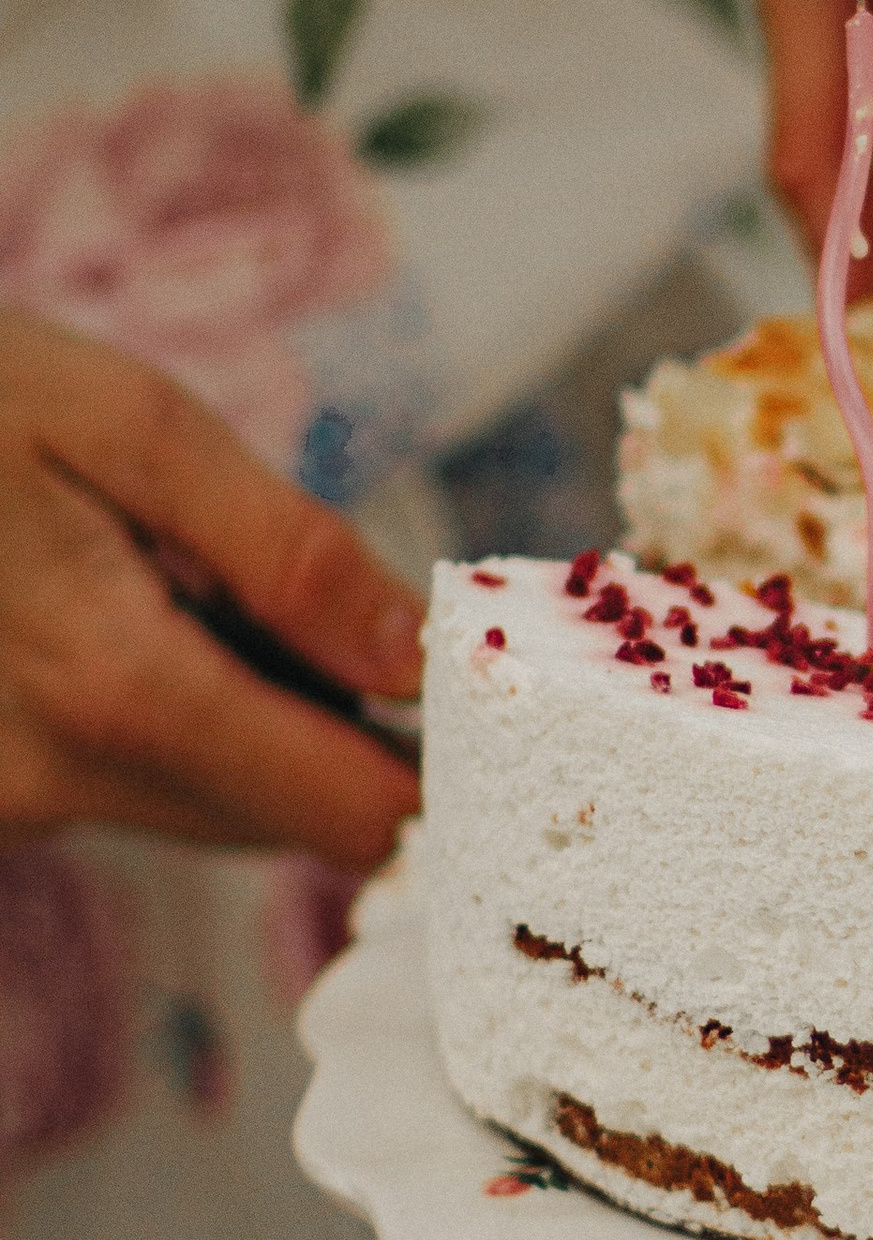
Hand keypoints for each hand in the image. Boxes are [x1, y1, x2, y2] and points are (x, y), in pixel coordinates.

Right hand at [0, 311, 423, 867]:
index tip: (461, 693)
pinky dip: (162, 715)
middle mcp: (51, 779)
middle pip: (284, 814)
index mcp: (114, 686)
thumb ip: (288, 553)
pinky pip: (129, 784)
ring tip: (174, 581)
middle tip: (275, 582)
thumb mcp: (133, 425)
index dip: (427, 767)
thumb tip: (418, 660)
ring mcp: (7, 801)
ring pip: (210, 805)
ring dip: (241, 714)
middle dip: (323, 717)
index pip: (343, 814)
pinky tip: (113, 611)